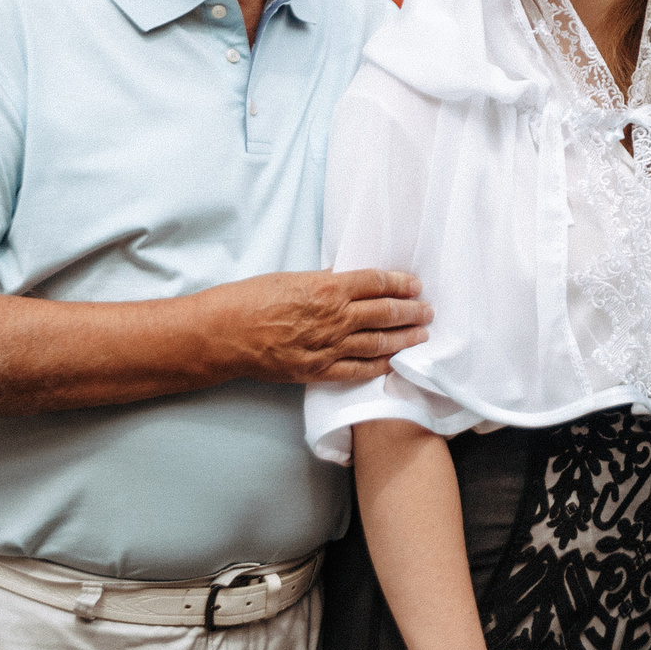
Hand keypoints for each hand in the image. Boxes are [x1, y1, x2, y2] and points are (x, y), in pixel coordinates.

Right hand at [203, 269, 433, 384]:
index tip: (415, 285)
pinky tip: (394, 362)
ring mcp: (327, 346)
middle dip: (411, 311)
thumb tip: (348, 281)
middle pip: (385, 312)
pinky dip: (379, 366)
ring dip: (404, 338)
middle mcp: (334, 317)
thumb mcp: (290, 278)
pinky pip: (357, 370)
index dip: (400, 283)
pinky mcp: (317, 371)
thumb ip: (323, 282)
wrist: (221, 334)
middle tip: (428, 310)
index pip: (376, 283)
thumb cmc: (249, 299)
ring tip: (421, 335)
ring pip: (378, 342)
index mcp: (327, 288)